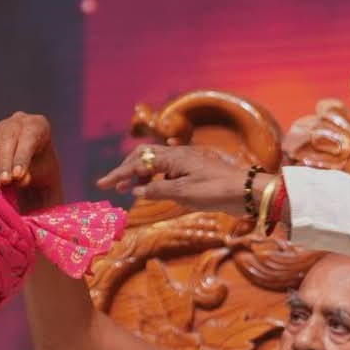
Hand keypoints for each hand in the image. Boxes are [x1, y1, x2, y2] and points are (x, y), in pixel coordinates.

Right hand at [0, 113, 64, 210]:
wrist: (33, 170)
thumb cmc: (40, 170)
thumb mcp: (42, 174)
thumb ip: (30, 175)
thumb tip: (16, 177)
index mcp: (38, 125)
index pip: (29, 138)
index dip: (21, 157)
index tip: (17, 175)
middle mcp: (18, 121)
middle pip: (8, 139)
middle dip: (5, 163)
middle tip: (4, 181)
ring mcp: (0, 126)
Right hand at [97, 143, 258, 213]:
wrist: (247, 191)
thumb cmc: (217, 191)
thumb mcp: (184, 194)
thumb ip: (157, 191)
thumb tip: (136, 191)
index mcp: (174, 157)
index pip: (139, 163)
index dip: (119, 174)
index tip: (102, 185)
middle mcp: (178, 155)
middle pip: (144, 157)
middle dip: (126, 170)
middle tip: (112, 185)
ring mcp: (187, 162)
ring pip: (156, 164)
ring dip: (140, 175)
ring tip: (129, 190)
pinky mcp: (195, 171)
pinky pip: (167, 170)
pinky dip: (154, 179)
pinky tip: (152, 188)